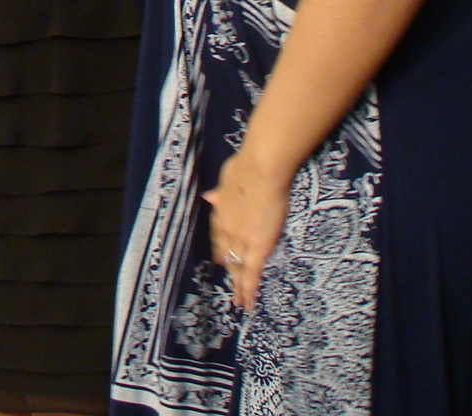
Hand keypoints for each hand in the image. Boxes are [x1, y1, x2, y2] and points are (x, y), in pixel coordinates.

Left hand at [204, 148, 293, 312]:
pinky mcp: (257, 247)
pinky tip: (248, 303)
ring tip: (239, 301)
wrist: (260, 172)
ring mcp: (241, 240)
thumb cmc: (246, 167)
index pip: (219, 234)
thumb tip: (211, 197)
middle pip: (226, 253)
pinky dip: (249, 289)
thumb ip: (221, 192)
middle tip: (229, 283)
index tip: (218, 256)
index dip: (219, 246)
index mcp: (221, 211)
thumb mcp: (227, 179)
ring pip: (238, 268)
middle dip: (228, 268)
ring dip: (238, 285)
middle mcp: (228, 229)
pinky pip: (252, 273)